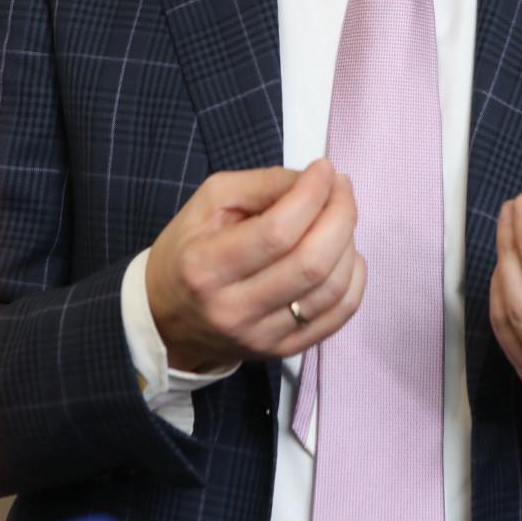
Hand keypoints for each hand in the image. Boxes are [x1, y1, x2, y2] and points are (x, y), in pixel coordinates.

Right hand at [145, 159, 364, 371]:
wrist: (167, 317)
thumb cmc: (190, 249)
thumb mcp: (210, 201)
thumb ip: (263, 184)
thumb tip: (315, 179)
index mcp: (207, 267)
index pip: (276, 232)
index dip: (311, 195)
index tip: (323, 169)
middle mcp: (234, 309)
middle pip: (311, 263)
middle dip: (340, 215)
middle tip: (341, 188)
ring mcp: (262, 336)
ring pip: (331, 289)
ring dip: (348, 242)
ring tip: (339, 218)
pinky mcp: (284, 351)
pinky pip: (339, 316)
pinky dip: (354, 278)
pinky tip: (345, 254)